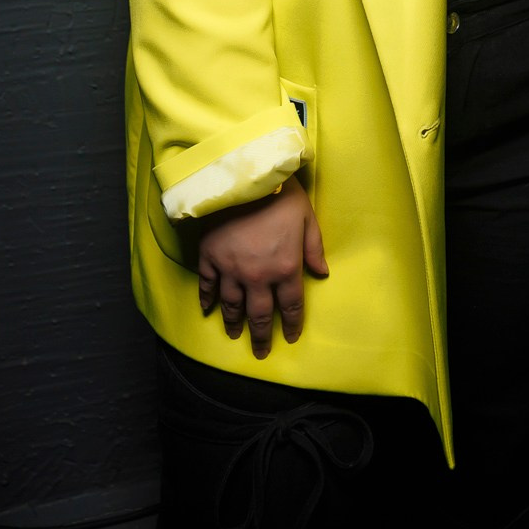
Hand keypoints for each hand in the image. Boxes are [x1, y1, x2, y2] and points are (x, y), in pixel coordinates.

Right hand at [197, 177, 327, 357]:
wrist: (245, 176)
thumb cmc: (282, 193)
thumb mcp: (307, 218)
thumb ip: (314, 248)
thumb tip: (322, 273)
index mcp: (285, 269)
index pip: (290, 306)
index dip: (291, 324)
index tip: (289, 338)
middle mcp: (257, 276)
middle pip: (259, 315)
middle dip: (260, 337)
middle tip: (260, 353)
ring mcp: (231, 269)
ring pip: (231, 305)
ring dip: (233, 323)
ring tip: (234, 335)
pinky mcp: (210, 258)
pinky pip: (207, 286)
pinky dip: (206, 300)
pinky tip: (207, 311)